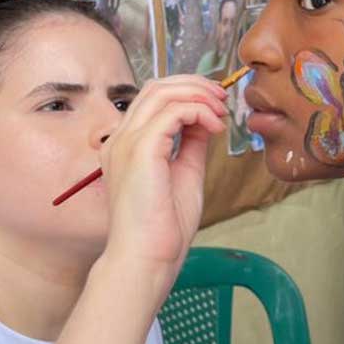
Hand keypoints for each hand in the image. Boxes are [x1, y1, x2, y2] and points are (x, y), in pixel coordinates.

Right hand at [99, 75, 226, 288]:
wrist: (147, 258)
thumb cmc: (163, 228)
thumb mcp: (185, 175)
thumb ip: (192, 145)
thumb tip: (206, 122)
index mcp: (126, 146)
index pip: (152, 100)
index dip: (187, 93)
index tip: (216, 105)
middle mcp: (120, 139)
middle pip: (156, 87)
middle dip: (194, 85)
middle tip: (222, 98)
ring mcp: (126, 142)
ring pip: (162, 92)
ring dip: (198, 95)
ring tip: (221, 112)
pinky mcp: (140, 150)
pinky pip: (173, 112)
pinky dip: (198, 112)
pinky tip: (214, 127)